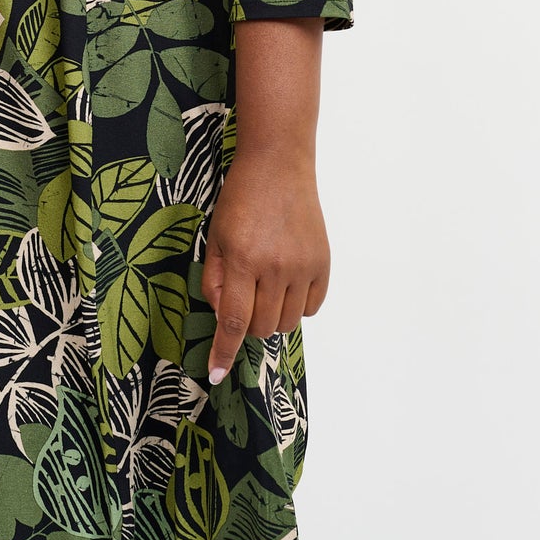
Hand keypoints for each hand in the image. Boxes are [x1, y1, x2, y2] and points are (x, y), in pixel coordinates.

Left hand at [200, 151, 329, 383]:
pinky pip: (312, 307)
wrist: (278, 164)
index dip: (224, 352)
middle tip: (244, 298)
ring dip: (272, 316)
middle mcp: (275, 267)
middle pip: (262, 327)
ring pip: (287, 322)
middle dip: (248, 324)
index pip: (234, 320)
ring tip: (265, 287)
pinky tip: (287, 282)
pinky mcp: (323, 263)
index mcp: (242, 259)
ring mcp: (303, 265)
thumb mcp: (215, 236)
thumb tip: (225, 317)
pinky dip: (298, 305)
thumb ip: (215, 280)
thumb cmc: (240, 198)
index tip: (217, 374)